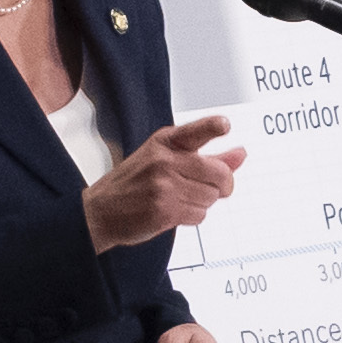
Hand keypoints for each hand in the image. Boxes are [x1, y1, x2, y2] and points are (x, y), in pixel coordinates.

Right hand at [79, 115, 245, 252]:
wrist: (101, 212)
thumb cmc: (134, 183)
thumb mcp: (164, 159)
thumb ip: (207, 156)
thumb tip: (240, 155)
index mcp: (165, 142)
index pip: (195, 131)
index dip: (213, 127)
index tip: (225, 126)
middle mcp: (164, 160)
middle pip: (218, 173)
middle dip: (222, 185)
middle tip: (214, 188)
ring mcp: (164, 185)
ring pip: (211, 197)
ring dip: (202, 202)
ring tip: (179, 199)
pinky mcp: (165, 210)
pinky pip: (200, 215)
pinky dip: (193, 216)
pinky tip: (174, 211)